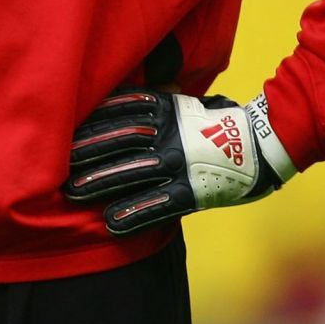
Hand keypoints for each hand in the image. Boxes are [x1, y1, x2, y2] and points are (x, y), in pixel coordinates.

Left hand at [65, 90, 296, 235]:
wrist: (266, 144)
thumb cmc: (215, 125)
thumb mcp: (183, 104)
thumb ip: (151, 104)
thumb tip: (113, 101)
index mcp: (167, 109)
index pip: (122, 110)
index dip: (91, 120)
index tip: (62, 129)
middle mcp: (171, 133)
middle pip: (123, 138)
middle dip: (89, 150)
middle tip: (58, 163)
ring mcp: (183, 162)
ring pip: (136, 170)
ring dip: (103, 180)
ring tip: (73, 191)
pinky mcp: (195, 190)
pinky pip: (160, 203)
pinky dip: (135, 212)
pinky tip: (111, 222)